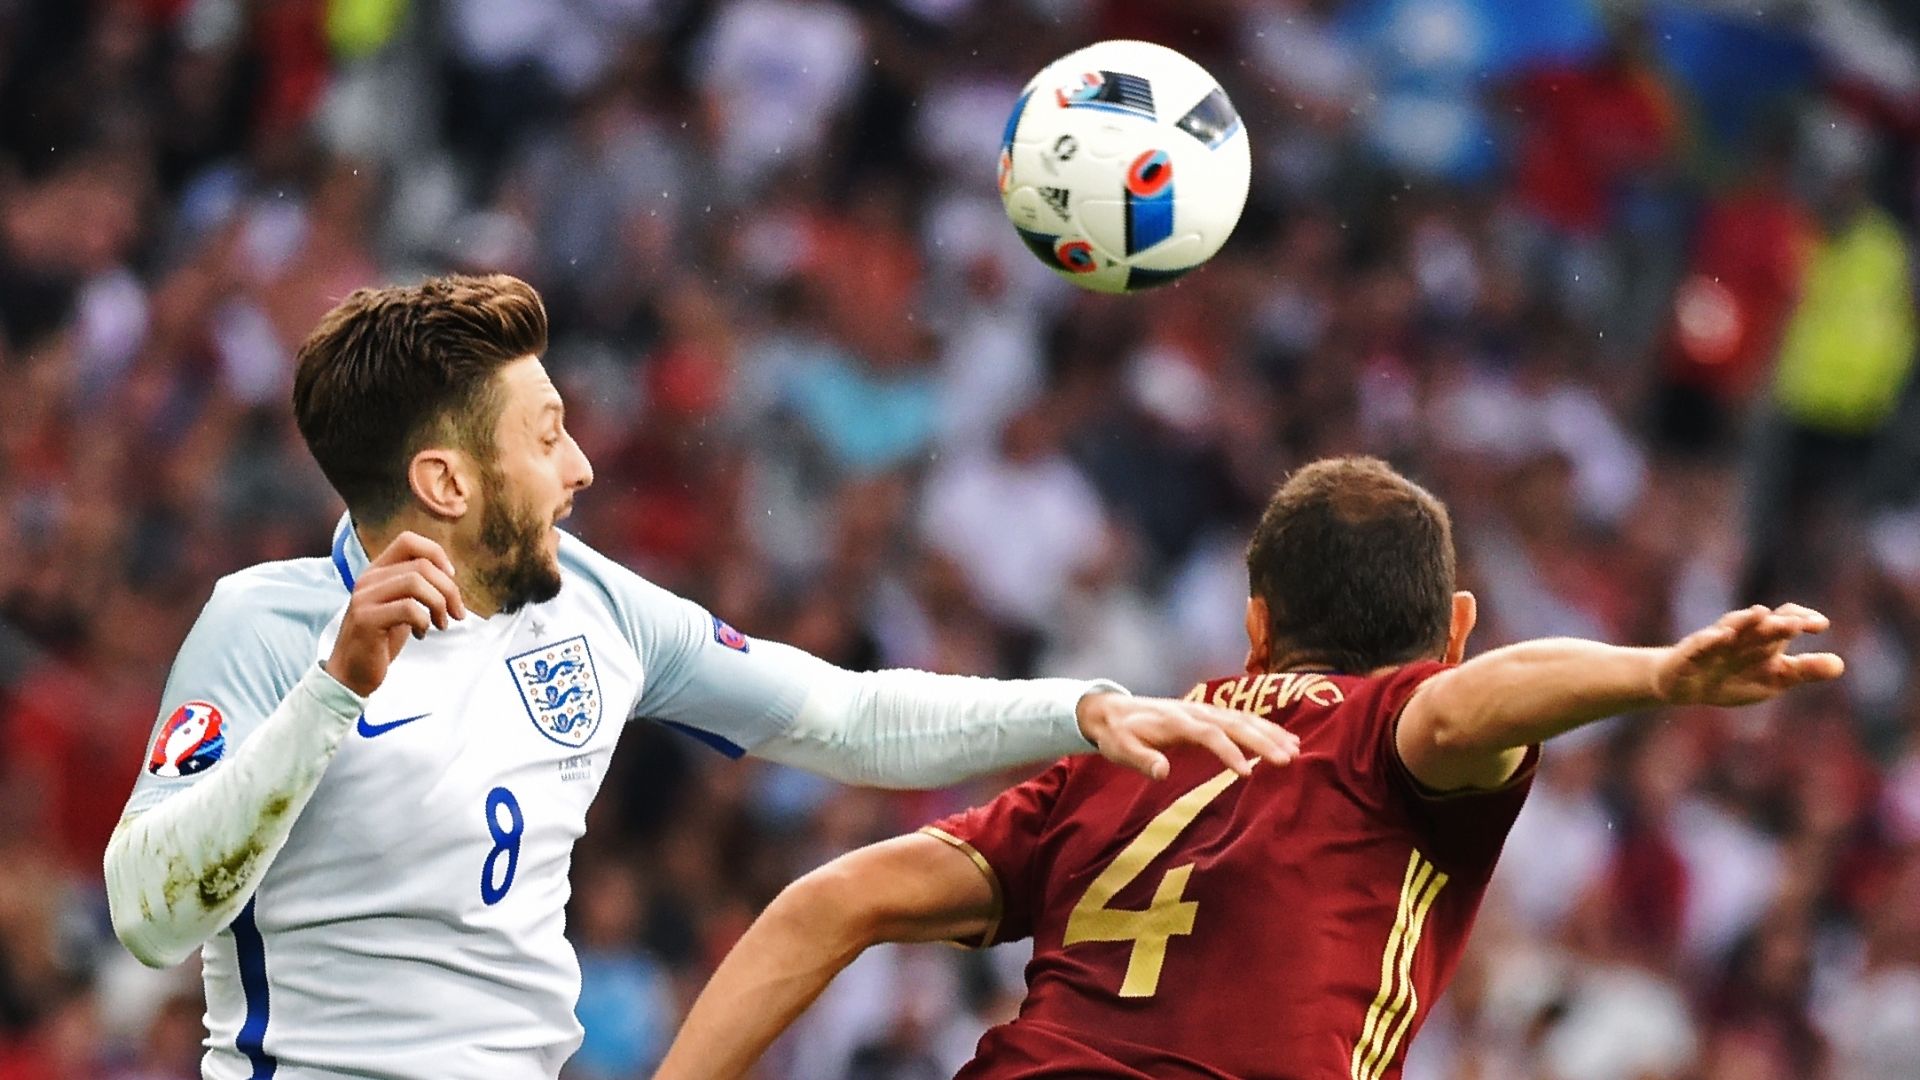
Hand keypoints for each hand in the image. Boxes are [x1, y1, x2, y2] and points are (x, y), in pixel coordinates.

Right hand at [326, 532, 467, 697]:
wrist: (351, 673)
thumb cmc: (381, 639)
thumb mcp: (400, 605)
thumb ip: (417, 587)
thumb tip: (450, 577)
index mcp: (377, 571)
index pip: (408, 541)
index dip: (436, 554)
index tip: (451, 578)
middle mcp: (368, 579)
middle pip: (421, 565)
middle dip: (449, 589)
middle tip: (456, 613)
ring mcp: (364, 598)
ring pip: (415, 583)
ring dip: (439, 605)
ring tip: (441, 624)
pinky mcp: (366, 619)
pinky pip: (408, 608)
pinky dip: (424, 621)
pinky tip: (422, 634)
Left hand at [1077, 692, 1299, 779]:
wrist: (1113, 710)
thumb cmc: (1118, 735)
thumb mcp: (1121, 749)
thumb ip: (1142, 760)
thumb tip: (1162, 772)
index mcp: (1176, 721)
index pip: (1209, 734)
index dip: (1229, 752)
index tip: (1248, 773)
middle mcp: (1195, 712)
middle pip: (1234, 723)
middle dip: (1263, 741)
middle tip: (1288, 759)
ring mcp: (1205, 710)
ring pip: (1243, 719)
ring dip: (1270, 733)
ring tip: (1296, 750)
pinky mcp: (1209, 714)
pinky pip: (1242, 719)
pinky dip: (1265, 727)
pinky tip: (1285, 739)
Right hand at [1655, 604, 1843, 707]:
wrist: (1686, 685)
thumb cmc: (1734, 678)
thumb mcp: (1775, 679)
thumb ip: (1805, 670)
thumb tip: (1840, 664)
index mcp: (1765, 640)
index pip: (1786, 619)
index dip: (1802, 619)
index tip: (1821, 626)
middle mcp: (1742, 635)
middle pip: (1762, 625)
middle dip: (1778, 624)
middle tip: (1795, 625)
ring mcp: (1715, 643)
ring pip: (1732, 627)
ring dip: (1746, 620)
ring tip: (1759, 613)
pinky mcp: (1690, 654)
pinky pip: (1700, 644)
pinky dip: (1710, 639)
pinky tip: (1720, 636)